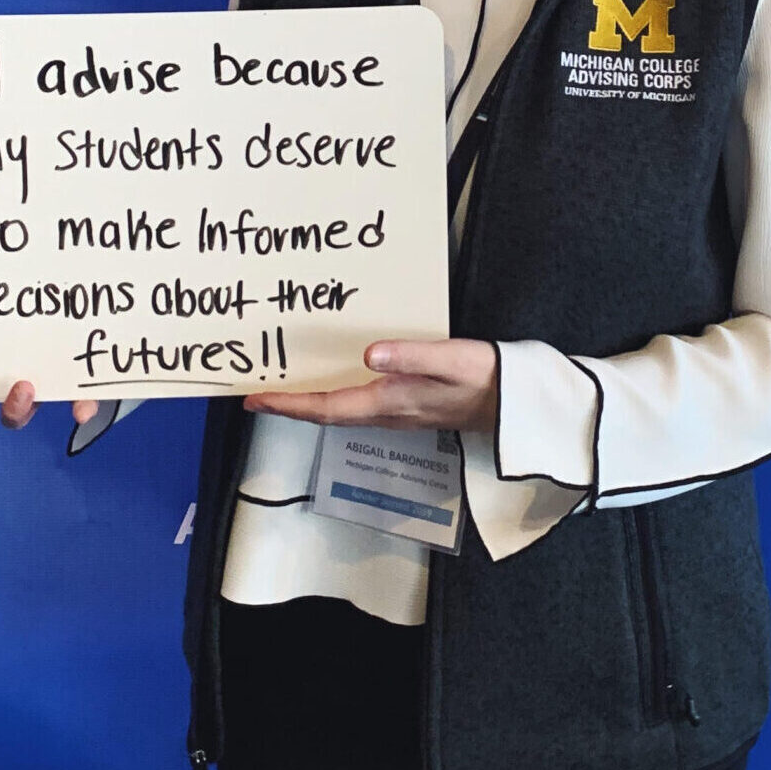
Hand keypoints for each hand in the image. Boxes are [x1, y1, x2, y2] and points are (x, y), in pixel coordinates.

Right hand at [0, 222, 97, 430]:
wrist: (87, 295)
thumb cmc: (29, 289)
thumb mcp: (3, 271)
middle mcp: (0, 380)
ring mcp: (37, 389)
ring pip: (17, 416)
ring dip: (15, 408)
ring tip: (25, 386)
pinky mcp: (76, 387)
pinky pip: (76, 405)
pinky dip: (79, 408)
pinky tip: (80, 407)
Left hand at [243, 339, 497, 433]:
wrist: (514, 401)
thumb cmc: (483, 377)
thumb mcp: (449, 359)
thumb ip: (409, 356)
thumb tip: (368, 355)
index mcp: (388, 401)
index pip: (325, 408)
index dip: (288, 405)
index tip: (255, 400)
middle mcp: (386, 412)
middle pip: (325, 414)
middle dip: (290, 406)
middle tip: (257, 396)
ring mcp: (396, 412)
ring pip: (340, 411)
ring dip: (309, 403)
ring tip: (285, 389)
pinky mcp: (407, 405)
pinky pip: (357, 405)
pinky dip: (334, 396)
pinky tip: (333, 381)